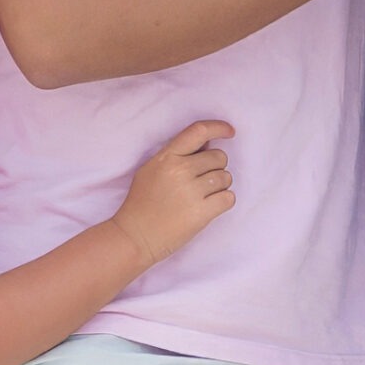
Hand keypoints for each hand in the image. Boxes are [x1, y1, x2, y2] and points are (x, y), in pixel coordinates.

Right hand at [110, 120, 235, 267]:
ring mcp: (191, 191)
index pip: (199, 131)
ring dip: (219, 186)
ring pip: (226, 177)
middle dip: (215, 167)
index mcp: (167, 157)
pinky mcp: (201, 212)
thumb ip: (175, 156)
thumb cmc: (142, 203)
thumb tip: (206, 146)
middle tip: (200, 182)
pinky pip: (229, 198)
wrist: (134, 237)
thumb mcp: (151, 170)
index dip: (218, 128)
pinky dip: (223, 202)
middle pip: (219, 156)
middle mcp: (180, 170)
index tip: (230, 132)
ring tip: (201, 197)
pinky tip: (208, 207)